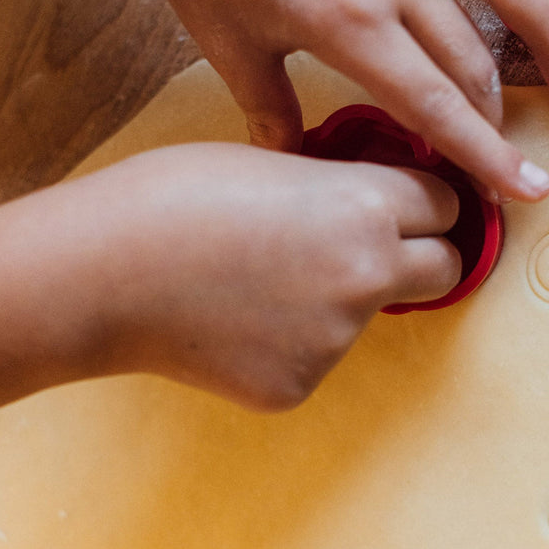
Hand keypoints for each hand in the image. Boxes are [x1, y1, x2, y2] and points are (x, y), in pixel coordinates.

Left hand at [57, 0, 548, 201]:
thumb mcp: (225, 43)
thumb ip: (271, 109)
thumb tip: (294, 159)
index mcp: (350, 22)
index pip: (437, 108)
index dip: (486, 157)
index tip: (525, 190)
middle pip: (473, 57)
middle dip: (495, 112)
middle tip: (503, 141)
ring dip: (547, 28)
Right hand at [95, 144, 461, 407]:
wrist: (102, 274)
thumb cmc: (173, 197)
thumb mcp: (273, 164)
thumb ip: (340, 189)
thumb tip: (373, 207)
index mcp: (366, 207)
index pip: (446, 205)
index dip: (428, 201)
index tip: (413, 204)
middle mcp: (368, 276)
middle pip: (445, 268)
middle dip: (423, 254)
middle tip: (376, 247)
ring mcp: (338, 339)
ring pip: (371, 315)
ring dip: (341, 299)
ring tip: (260, 281)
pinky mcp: (302, 384)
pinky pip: (319, 357)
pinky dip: (293, 341)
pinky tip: (238, 323)